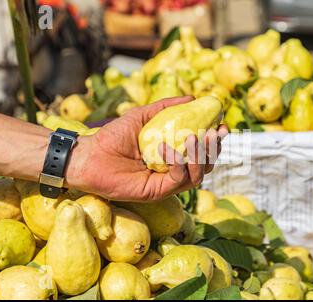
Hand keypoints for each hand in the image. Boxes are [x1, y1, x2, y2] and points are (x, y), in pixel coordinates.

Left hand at [67, 96, 228, 200]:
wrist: (90, 155)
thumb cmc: (113, 136)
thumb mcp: (143, 116)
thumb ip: (166, 107)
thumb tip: (192, 97)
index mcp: (173, 155)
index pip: (201, 151)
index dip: (215, 140)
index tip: (222, 125)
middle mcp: (173, 171)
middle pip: (205, 165)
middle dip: (214, 149)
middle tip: (217, 133)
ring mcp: (166, 183)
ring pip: (197, 175)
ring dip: (201, 157)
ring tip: (195, 137)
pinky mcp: (157, 192)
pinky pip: (178, 180)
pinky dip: (179, 164)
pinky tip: (169, 148)